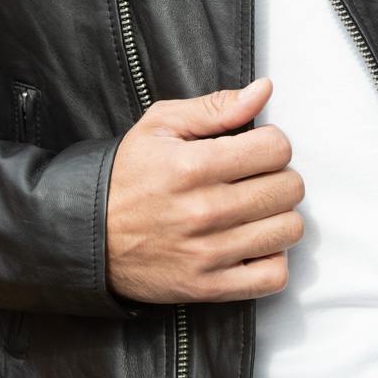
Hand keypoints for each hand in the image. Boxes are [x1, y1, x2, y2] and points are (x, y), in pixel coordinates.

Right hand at [105, 76, 304, 302]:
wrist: (88, 234)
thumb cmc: (127, 176)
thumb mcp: (161, 126)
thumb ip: (216, 107)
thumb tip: (264, 90)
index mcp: (193, 165)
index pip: (276, 148)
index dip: (271, 143)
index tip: (255, 149)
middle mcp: (204, 210)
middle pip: (289, 188)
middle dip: (279, 177)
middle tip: (256, 178)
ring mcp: (208, 253)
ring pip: (288, 230)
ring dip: (278, 216)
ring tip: (255, 211)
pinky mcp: (208, 287)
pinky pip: (273, 276)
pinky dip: (272, 260)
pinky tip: (253, 244)